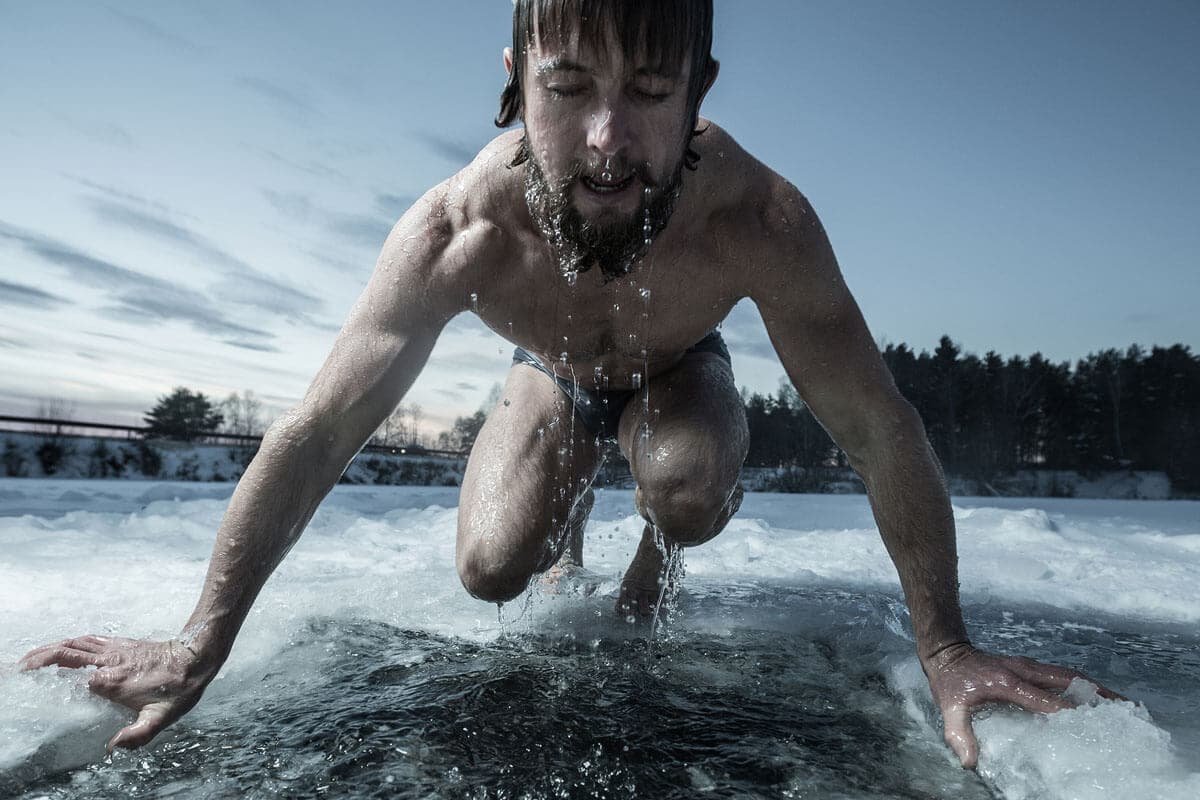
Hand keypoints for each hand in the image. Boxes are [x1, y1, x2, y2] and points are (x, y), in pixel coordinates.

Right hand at [19, 635, 216, 751]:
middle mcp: (108, 661)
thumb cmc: (178, 689)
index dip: (51, 681)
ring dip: (51, 647)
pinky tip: (65, 646)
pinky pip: (90, 639)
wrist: (196, 658)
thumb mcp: (161, 718)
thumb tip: (113, 747)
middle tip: (20, 667)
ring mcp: (114, 649)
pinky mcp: (122, 643)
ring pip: (75, 642)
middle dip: (39, 658)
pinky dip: (72, 641)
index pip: (73, 680)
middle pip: (65, 653)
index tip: (32, 685)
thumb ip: (137, 735)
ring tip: (32, 656)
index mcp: (111, 681)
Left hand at [922, 643, 1125, 768]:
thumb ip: (958, 734)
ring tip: (1120, 701)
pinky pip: (1060, 674)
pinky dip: (1080, 683)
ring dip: (1094, 686)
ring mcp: (1027, 666)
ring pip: (1068, 674)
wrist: (947, 651)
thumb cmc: (950, 680)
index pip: (1044, 699)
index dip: (1068, 712)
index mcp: (1007, 682)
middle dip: (1096, 693)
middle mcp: (1023, 670)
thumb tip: (969, 762)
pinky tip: (1093, 695)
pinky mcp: (1028, 666)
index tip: (1092, 725)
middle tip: (1124, 707)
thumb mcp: (948, 707)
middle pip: (1068, 679)